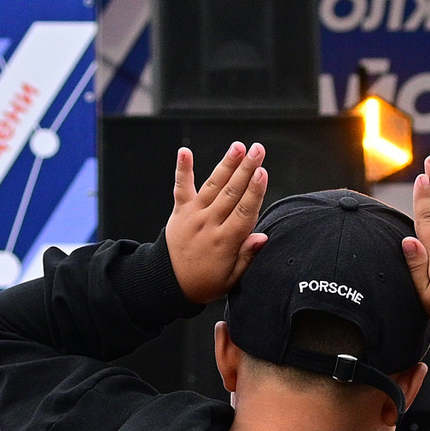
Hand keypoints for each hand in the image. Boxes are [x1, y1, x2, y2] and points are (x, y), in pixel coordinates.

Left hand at [166, 143, 268, 303]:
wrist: (167, 284)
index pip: (244, 211)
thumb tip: (262, 237)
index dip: (254, 191)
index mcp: (225, 241)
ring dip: (226, 164)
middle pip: (232, 192)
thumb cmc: (204, 283)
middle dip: (246, 169)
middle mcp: (209, 223)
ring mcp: (193, 214)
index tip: (262, 172)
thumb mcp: (231, 280)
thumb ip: (247, 257)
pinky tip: (185, 151)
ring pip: (213, 185)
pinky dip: (183, 169)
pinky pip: (181, 187)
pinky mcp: (180, 210)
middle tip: (257, 150)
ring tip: (238, 146)